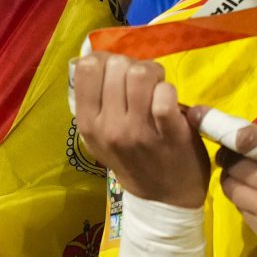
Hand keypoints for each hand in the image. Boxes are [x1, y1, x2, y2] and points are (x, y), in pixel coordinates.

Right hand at [72, 52, 207, 207]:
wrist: (164, 198)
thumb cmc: (132, 160)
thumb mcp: (99, 137)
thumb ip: (95, 102)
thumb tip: (97, 58)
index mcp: (88, 123)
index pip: (86, 67)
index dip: (105, 59)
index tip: (116, 71)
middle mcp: (108, 126)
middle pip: (115, 65)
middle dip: (132, 64)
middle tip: (142, 82)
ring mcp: (139, 131)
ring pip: (140, 73)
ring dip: (154, 73)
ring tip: (157, 87)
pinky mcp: (170, 133)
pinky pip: (165, 95)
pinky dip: (169, 91)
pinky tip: (170, 102)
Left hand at [201, 116, 256, 256]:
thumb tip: (244, 140)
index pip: (246, 138)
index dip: (219, 127)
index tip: (199, 116)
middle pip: (230, 165)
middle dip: (231, 160)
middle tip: (241, 160)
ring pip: (231, 190)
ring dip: (237, 183)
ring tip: (255, 184)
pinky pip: (243, 213)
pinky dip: (248, 205)